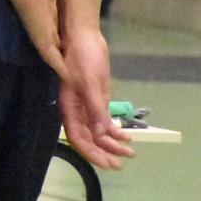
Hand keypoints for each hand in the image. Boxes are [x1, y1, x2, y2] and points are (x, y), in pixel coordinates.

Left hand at [4, 0, 68, 80]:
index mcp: (46, 8)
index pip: (54, 25)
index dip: (62, 34)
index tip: (71, 42)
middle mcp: (42, 21)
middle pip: (52, 41)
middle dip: (62, 52)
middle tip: (74, 65)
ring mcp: (39, 31)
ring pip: (51, 52)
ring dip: (62, 64)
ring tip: (73, 78)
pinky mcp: (40, 39)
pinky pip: (50, 56)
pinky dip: (59, 67)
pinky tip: (67, 78)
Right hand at [56, 24, 133, 169]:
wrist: (84, 35)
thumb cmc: (84, 57)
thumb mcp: (91, 83)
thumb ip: (95, 109)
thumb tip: (100, 134)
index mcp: (70, 107)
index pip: (78, 138)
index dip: (92, 153)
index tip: (109, 164)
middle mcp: (77, 110)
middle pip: (88, 138)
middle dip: (104, 152)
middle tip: (121, 165)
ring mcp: (87, 104)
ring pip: (97, 131)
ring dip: (112, 143)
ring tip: (130, 153)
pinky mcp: (97, 98)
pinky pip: (104, 119)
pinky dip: (115, 129)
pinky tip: (127, 137)